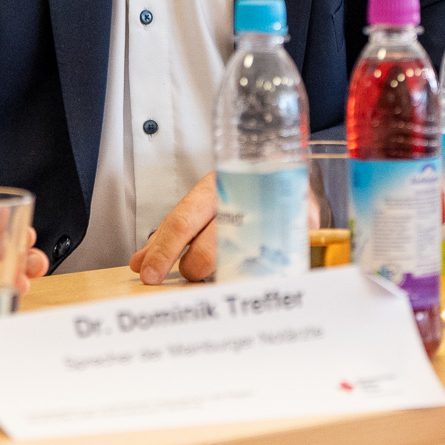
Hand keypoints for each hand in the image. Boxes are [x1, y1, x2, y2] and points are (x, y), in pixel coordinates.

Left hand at [129, 171, 325, 284]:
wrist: (289, 169)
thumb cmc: (240, 195)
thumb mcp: (203, 207)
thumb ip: (172, 235)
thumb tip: (139, 263)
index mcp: (212, 188)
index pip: (181, 221)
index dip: (163, 251)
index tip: (148, 274)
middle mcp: (242, 195)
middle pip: (211, 246)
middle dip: (197, 267)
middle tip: (196, 271)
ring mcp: (275, 209)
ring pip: (243, 256)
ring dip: (231, 272)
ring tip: (230, 270)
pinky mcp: (304, 223)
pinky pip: (282, 257)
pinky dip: (270, 270)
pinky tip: (264, 271)